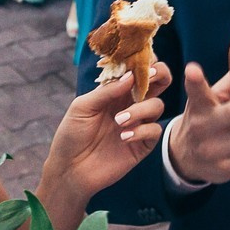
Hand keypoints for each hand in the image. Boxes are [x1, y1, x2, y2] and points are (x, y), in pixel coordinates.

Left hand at [42, 63, 173, 199]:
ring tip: (119, 121)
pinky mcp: (143, 144)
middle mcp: (130, 104)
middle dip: (159, 74)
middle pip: (158, 82)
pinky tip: (123, 137)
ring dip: (141, 109)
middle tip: (148, 76)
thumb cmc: (71, 136)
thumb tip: (131, 75)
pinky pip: (155, 130)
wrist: (70, 169)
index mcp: (116, 91)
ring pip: (157, 105)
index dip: (142, 61)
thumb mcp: (83, 107)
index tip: (141, 60)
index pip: (136, 70)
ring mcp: (138, 123)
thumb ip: (107, 91)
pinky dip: (142, 130)